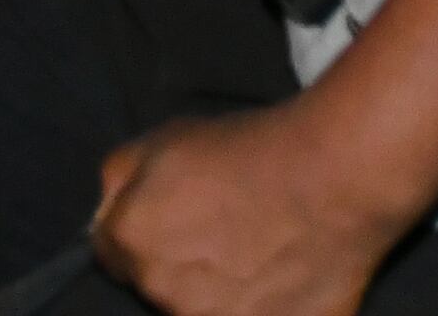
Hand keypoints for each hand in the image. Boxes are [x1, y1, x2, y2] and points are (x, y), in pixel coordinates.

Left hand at [94, 103, 412, 315]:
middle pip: (155, 285)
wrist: (333, 178)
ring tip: (255, 253)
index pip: (109, 253)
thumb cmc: (248, 150)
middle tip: (218, 230)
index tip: (169, 219)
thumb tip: (105, 216)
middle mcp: (166, 294)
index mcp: (133, 242)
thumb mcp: (161, 138)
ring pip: (201, 309)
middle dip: (176, 263)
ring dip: (218, 290)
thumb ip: (118, 182)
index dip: (137, 232)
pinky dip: (262, 306)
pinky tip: (281, 277)